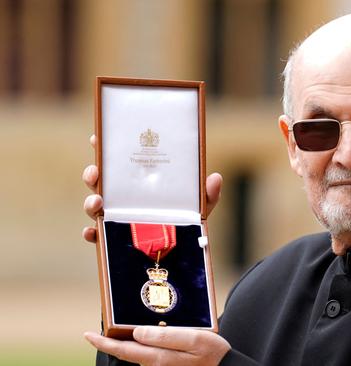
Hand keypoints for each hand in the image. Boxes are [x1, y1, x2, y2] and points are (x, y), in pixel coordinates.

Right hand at [82, 134, 222, 242]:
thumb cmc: (187, 219)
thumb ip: (208, 194)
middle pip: (100, 182)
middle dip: (92, 174)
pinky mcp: (114, 239)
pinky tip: (92, 233)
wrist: (184, 250)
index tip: (96, 138)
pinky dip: (91, 234)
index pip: (119, 162)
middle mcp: (123, 197)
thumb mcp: (199, 205)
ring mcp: (117, 217)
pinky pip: (97, 236)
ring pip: (94, 207)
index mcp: (139, 183)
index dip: (104, 148)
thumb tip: (216, 178)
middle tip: (95, 172)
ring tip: (96, 203)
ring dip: (89, 203)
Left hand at [84, 327, 230, 364]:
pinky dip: (144, 347)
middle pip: (128, 353)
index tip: (88, 335)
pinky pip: (150, 356)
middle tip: (101, 330)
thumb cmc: (213, 353)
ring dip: (131, 343)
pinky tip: (148, 337)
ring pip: (139, 354)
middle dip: (113, 342)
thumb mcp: (194, 340)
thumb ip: (166, 336)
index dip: (104, 343)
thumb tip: (137, 333)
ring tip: (126, 329)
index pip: (124, 350)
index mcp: (159, 358)